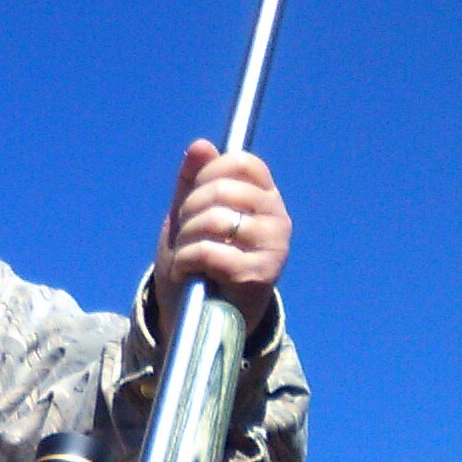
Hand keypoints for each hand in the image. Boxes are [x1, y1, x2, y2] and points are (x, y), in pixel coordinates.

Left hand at [151, 140, 289, 324]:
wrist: (203, 316)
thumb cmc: (199, 261)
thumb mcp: (190, 216)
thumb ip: (193, 181)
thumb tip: (200, 145)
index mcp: (266, 198)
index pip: (242, 163)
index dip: (208, 174)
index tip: (192, 198)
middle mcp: (277, 218)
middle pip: (222, 189)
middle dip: (188, 210)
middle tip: (183, 232)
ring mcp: (272, 247)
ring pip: (214, 220)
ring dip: (185, 238)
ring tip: (184, 254)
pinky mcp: (259, 275)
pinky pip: (208, 250)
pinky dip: (185, 260)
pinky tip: (186, 271)